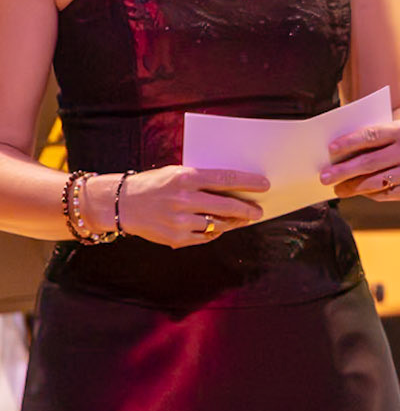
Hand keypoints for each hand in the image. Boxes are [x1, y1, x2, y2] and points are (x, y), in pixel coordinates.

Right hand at [117, 165, 268, 247]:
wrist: (122, 203)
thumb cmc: (156, 184)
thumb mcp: (178, 172)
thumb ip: (203, 179)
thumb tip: (234, 186)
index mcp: (186, 177)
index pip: (226, 179)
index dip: (249, 182)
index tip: (265, 185)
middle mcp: (184, 199)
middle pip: (226, 205)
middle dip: (247, 209)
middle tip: (259, 211)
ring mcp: (179, 220)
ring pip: (217, 223)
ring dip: (233, 222)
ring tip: (242, 219)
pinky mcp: (174, 238)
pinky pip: (203, 237)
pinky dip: (214, 232)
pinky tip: (219, 227)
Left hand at [322, 120, 399, 201]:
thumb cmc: (398, 143)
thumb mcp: (390, 133)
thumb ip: (369, 139)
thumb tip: (336, 156)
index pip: (372, 135)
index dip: (350, 142)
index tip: (331, 149)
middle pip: (370, 162)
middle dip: (344, 170)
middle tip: (325, 176)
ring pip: (374, 181)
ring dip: (351, 186)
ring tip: (336, 188)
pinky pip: (382, 194)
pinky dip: (366, 193)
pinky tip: (356, 191)